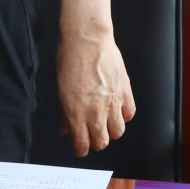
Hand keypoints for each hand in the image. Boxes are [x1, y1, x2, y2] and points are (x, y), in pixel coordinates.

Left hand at [58, 20, 134, 156]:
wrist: (87, 39)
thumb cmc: (69, 59)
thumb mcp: (59, 88)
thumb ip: (63, 112)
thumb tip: (65, 128)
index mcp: (76, 113)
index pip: (82, 145)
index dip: (81, 149)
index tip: (80, 147)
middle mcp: (96, 112)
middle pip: (102, 142)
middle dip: (96, 142)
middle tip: (92, 135)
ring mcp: (113, 103)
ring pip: (118, 132)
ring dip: (111, 130)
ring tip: (106, 123)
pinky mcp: (125, 92)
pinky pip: (130, 114)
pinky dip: (124, 115)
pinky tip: (118, 109)